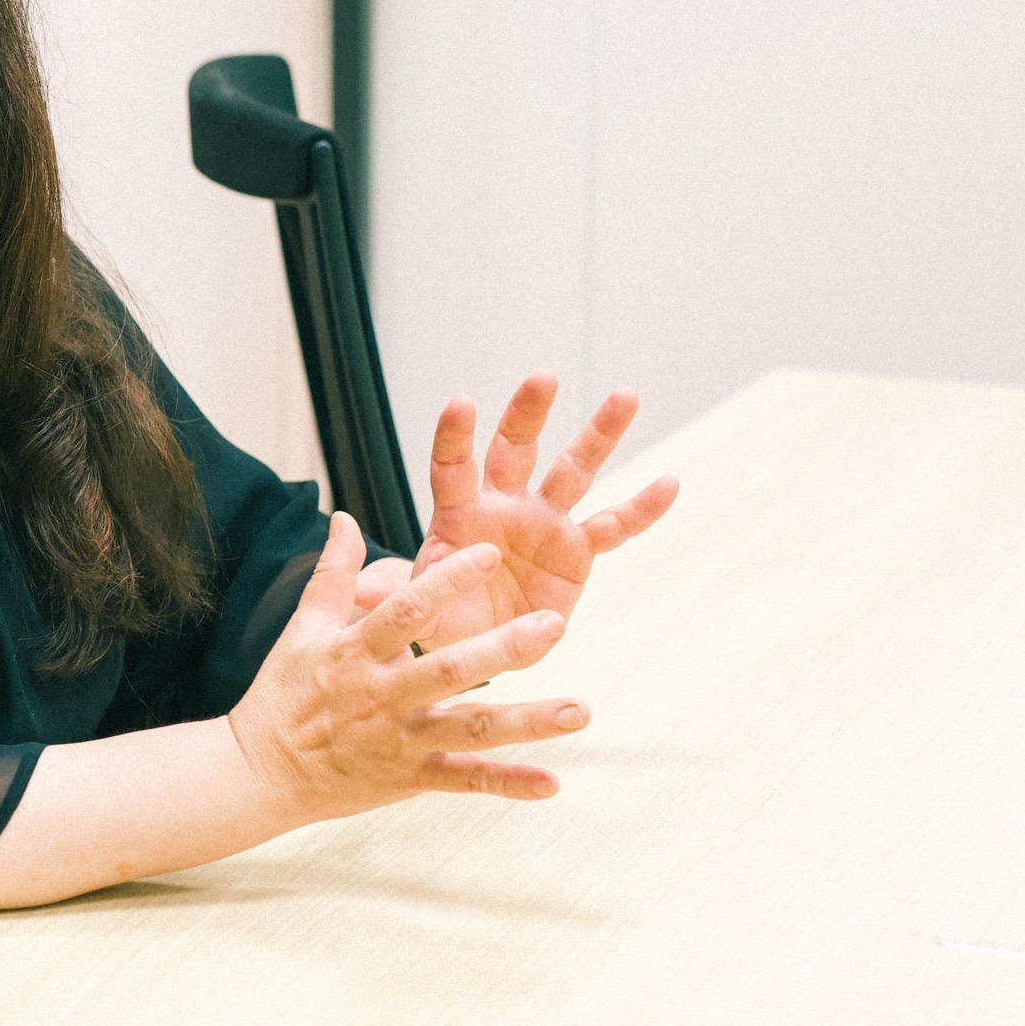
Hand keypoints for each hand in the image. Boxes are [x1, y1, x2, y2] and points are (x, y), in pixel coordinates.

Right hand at [230, 514, 588, 821]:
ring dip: (528, 722)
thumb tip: (344, 517)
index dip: (445, 581)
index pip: (404, 611)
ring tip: (580, 710)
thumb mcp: (303, 629)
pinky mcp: (410, 778)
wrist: (260, 773)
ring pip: (470, 729)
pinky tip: (551, 783)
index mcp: (354, 652)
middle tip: (555, 625)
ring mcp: (399, 740)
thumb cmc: (283, 694)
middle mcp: (381, 695)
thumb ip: (333, 573)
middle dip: (504, 649)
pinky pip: (464, 780)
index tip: (486, 552)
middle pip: (449, 670)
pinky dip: (507, 784)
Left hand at [363, 373, 678, 648]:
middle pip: (514, 450)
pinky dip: (640, 509)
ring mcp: (543, 522)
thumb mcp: (411, 612)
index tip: (459, 403)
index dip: (454, 436)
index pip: (451, 466)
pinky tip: (669, 483)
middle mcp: (501, 505)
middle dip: (526, 413)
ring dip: (597, 435)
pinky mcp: (577, 550)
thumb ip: (391, 597)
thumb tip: (355, 590)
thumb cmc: (439, 620)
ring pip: (572, 471)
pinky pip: (612, 527)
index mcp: (455, 514)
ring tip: (625, 396)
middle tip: (542, 376)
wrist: (479, 649)